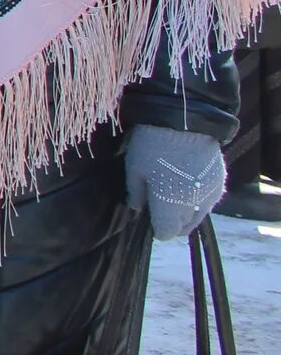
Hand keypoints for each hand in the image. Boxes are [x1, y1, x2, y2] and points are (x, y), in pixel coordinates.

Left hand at [125, 123, 225, 239]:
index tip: (150, 215)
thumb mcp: (134, 169)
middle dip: (170, 221)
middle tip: (159, 204)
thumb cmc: (152, 145)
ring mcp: (210, 195)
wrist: (183, 121)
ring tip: (173, 194)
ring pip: (197, 216)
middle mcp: (193, 206)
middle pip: (182, 227)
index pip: (166, 233)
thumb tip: (138, 208)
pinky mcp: (220, 184)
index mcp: (170, 206)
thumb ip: (136, 194)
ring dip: (185, 212)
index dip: (156, 228)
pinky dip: (198, 199)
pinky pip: (208, 201)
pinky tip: (187, 185)